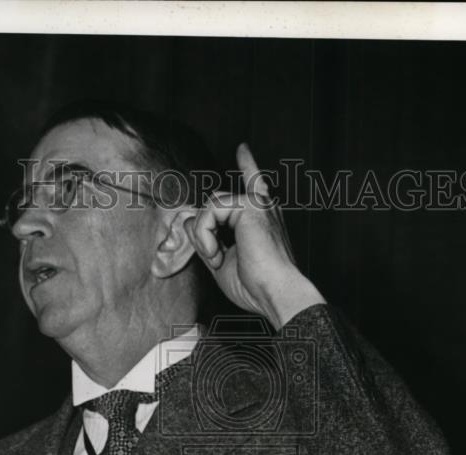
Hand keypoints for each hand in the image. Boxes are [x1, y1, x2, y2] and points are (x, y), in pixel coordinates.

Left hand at [186, 143, 324, 327]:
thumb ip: (206, 240)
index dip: (248, 165)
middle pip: (216, 202)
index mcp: (260, 221)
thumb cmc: (255, 286)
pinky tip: (216, 253)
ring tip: (216, 258)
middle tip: (214, 258)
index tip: (243, 149)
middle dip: (204, 230)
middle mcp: (262, 207)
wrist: (275, 293)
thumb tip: (190, 221)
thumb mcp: (221, 262)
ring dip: (205, 236)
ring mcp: (258, 203)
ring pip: (210, 206)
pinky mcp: (251, 204)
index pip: (252, 186)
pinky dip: (206, 234)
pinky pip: (211, 210)